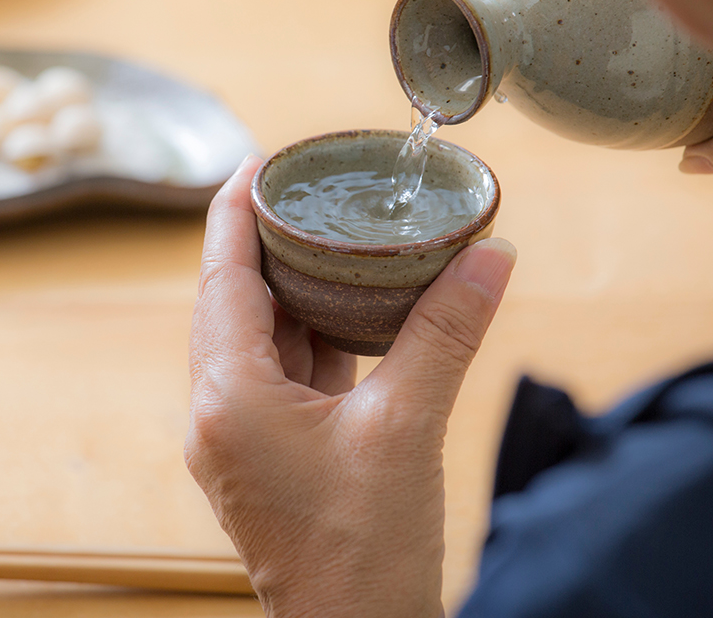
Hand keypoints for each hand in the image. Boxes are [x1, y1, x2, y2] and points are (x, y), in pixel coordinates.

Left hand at [185, 156, 515, 617]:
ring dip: (290, 287)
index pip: (223, 276)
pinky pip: (282, 368)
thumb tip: (492, 256)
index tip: (258, 162)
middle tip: (303, 193)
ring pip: (259, 334)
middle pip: (235, 299)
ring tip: (327, 239)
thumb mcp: (410, 426)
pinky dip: (310, 330)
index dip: (234, 211)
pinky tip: (346, 308)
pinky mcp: (269, 449)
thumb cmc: (368, 551)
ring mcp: (241, 433)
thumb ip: (448, 332)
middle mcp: (220, 410)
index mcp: (230, 397)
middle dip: (265, 241)